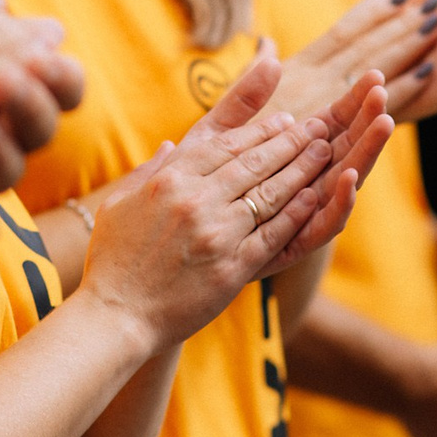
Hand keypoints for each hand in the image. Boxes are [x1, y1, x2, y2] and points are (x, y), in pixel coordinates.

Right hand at [80, 58, 389, 346]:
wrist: (115, 316)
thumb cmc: (112, 263)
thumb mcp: (118, 205)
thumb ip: (148, 171)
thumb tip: (172, 145)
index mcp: (169, 180)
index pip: (226, 145)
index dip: (260, 131)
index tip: (285, 120)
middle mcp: (195, 200)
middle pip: (254, 162)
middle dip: (291, 142)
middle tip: (317, 127)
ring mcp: (216, 233)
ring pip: (270, 192)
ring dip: (302, 169)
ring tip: (324, 152)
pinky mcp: (232, 266)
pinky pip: (273, 232)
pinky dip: (297, 212)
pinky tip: (315, 197)